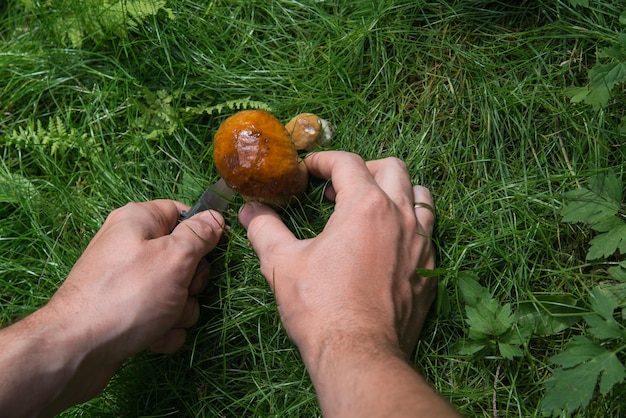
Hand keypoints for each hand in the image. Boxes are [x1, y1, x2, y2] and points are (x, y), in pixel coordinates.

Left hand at [0, 200, 224, 416]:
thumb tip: (215, 217)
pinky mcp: (125, 310)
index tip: (215, 252)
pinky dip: (163, 328)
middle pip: (184, 257)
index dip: (203, 233)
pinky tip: (153, 337)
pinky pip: (160, 315)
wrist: (78, 349)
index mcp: (139, 221)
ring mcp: (127, 281)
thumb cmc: (130, 294)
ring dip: (180, 310)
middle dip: (192, 281)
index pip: (183, 213)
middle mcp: (130, 246)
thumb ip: (200, 235)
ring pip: (176, 291)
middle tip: (182, 289)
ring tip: (163, 319)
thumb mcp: (174, 257)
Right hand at [238, 151, 436, 363]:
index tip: (308, 171)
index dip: (323, 161)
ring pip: (420, 196)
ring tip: (372, 205)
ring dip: (396, 190)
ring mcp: (422, 243)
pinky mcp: (430, 269)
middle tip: (339, 187)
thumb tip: (249, 211)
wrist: (360, 355)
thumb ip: (265, 229)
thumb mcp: (283, 263)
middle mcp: (400, 217)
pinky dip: (409, 223)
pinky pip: (428, 231)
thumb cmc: (320, 307)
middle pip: (392, 168)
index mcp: (366, 206)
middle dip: (363, 168)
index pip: (347, 163)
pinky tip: (388, 242)